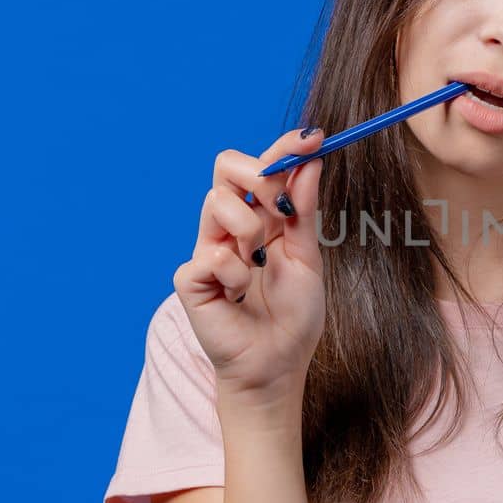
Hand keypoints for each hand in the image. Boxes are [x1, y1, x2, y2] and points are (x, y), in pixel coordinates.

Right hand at [172, 126, 327, 402]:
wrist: (278, 364)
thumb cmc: (292, 315)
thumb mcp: (307, 256)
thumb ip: (303, 210)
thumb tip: (310, 160)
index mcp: (261, 217)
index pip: (262, 165)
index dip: (284, 147)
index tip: (313, 138)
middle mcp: (230, 226)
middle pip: (226, 166)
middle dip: (258, 175)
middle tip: (279, 206)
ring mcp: (207, 248)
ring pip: (216, 203)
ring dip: (249, 231)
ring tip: (258, 265)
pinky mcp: (190, 278)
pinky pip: (211, 256)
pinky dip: (236, 275)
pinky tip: (240, 297)